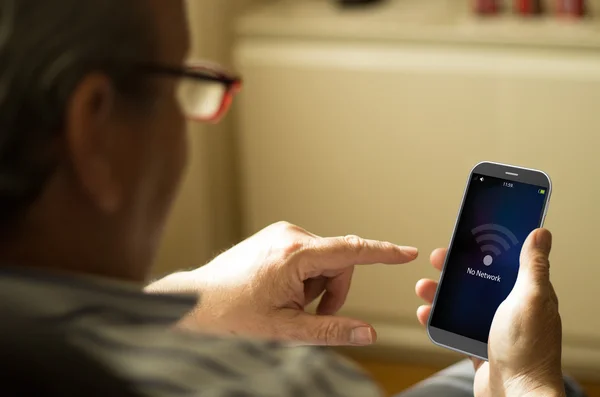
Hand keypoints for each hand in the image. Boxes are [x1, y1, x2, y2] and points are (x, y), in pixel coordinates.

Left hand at [148, 221, 417, 345]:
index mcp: (294, 255)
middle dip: (333, 291)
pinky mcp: (275, 237)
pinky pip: (307, 256)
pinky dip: (305, 277)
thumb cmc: (231, 315)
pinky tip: (281, 291)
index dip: (383, 252)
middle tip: (309, 314)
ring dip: (316, 286)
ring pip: (323, 261)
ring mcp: (280, 234)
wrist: (194, 302)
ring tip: (287, 303)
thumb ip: (331, 330)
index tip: (407, 252)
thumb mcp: (285, 330)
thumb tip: (367, 333)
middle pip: (338, 263)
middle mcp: (289, 235)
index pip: (350, 250)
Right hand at [415, 229, 564, 396]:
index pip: (504, 261)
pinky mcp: (478, 345)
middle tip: (437, 259)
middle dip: (454, 269)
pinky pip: (453, 326)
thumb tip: (541, 234)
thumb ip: (533, 266)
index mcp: (527, 293)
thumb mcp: (530, 298)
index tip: (465, 237)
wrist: (515, 394)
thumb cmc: (526, 349)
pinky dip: (437, 319)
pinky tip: (425, 313)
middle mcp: (511, 309)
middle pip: (477, 279)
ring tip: (424, 288)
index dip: (484, 247)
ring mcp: (493, 328)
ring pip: (462, 302)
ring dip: (440, 293)